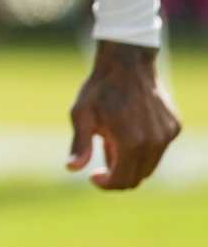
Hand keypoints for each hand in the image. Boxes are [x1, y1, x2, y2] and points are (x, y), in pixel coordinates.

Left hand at [66, 40, 180, 189]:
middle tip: (101, 166)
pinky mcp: (174, 127)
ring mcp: (167, 135)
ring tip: (111, 144)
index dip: (106, 184)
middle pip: (138, 177)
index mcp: (131, 142)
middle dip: (118, 177)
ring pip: (150, 165)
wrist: (127, 62)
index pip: (122, 181)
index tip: (93, 177)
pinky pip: (158, 149)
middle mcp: (154, 142)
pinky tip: (127, 131)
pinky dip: (143, 149)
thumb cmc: (100, 88)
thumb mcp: (82, 114)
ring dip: (131, 163)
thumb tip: (72, 169)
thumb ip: (79, 144)